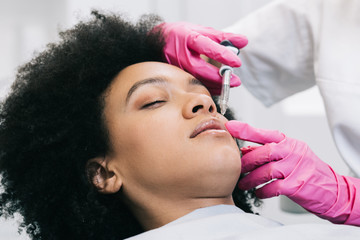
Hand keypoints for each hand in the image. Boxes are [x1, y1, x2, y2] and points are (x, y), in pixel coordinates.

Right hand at [156, 22, 247, 93]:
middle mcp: (181, 54)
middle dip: (219, 77)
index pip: (207, 47)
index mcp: (188, 38)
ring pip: (197, 80)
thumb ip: (223, 37)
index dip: (223, 55)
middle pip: (201, 69)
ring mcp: (177, 66)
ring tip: (229, 85)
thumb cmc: (182, 34)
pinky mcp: (176, 76)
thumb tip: (243, 41)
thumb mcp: (201, 31)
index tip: (237, 62)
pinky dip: (206, 87)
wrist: (158, 41)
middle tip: (235, 81)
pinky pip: (192, 84)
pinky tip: (217, 88)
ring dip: (214, 85)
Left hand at [226, 120, 359, 225]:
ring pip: (266, 171)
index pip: (265, 133)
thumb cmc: (307, 171)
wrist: (333, 190)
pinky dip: (262, 191)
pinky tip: (258, 193)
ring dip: (250, 179)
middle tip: (236, 169)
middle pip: (263, 152)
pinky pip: (273, 187)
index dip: (246, 129)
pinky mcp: (297, 185)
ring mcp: (295, 168)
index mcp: (289, 143)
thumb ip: (268, 151)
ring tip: (242, 184)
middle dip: (246, 162)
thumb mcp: (290, 155)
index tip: (230, 126)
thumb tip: (244, 150)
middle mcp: (293, 152)